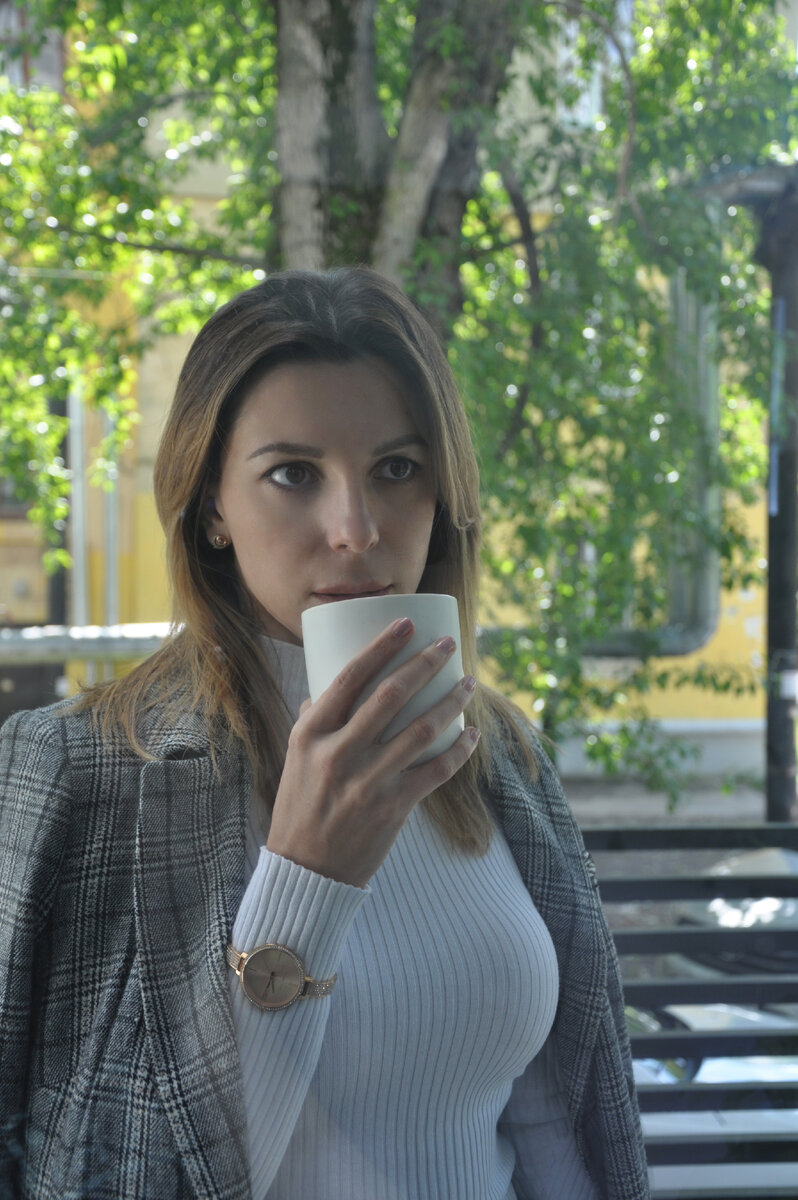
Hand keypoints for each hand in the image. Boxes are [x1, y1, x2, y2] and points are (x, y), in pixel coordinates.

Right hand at [266, 618, 479, 886]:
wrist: (306, 870)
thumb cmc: (299, 808)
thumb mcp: (295, 758)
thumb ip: (312, 722)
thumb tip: (326, 691)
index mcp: (312, 734)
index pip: (351, 677)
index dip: (382, 646)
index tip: (406, 623)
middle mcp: (340, 752)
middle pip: (392, 695)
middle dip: (425, 663)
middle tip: (448, 645)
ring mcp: (369, 780)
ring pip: (422, 729)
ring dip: (451, 701)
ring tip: (468, 682)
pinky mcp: (394, 807)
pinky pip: (436, 771)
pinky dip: (458, 750)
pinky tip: (471, 733)